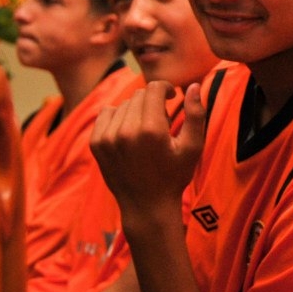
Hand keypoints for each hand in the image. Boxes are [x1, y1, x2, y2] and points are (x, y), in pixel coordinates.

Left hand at [91, 81, 206, 216]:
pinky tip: (129, 130)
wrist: (147, 205)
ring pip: (124, 104)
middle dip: (153, 101)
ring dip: (137, 110)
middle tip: (162, 122)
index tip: (172, 97)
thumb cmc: (175, 176)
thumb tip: (192, 86)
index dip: (166, 88)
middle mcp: (126, 131)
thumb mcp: (193, 147)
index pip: (153, 89)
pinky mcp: (96, 143)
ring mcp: (107, 138)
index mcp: (152, 130)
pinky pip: (106, 113)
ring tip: (146, 129)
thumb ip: (196, 114)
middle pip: (139, 96)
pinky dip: (118, 116)